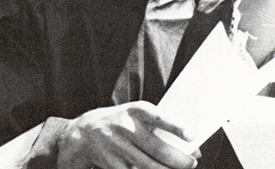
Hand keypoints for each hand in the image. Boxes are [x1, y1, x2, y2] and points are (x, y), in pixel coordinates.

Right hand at [56, 101, 196, 168]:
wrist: (82, 133)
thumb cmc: (119, 121)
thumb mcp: (136, 115)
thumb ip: (159, 126)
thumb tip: (188, 144)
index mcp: (136, 111)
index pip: (159, 118)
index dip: (176, 127)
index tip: (192, 135)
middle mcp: (126, 128)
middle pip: (156, 148)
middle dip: (178, 159)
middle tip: (192, 163)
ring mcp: (117, 147)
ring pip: (147, 165)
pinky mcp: (111, 164)